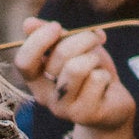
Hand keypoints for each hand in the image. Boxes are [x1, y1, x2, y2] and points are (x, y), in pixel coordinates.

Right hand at [11, 20, 136, 133]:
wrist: (114, 103)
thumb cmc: (90, 72)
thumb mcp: (73, 49)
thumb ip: (53, 37)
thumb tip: (28, 23)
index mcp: (36, 79)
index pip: (24, 61)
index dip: (38, 40)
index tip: (56, 27)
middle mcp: (44, 97)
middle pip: (59, 56)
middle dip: (83, 39)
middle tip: (94, 39)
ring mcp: (63, 109)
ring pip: (77, 68)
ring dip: (93, 58)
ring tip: (97, 66)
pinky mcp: (84, 115)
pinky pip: (96, 79)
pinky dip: (105, 75)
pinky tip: (105, 85)